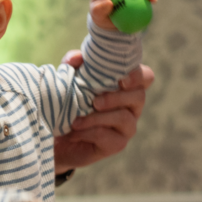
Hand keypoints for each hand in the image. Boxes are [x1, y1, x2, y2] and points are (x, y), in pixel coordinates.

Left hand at [54, 53, 154, 172]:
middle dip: (116, 98)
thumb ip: (72, 64)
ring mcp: (126, 127)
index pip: (146, 77)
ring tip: (76, 120)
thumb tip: (77, 57)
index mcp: (125, 88)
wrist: (56, 136)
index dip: (139, 76)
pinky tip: (75, 131)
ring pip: (124, 118)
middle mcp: (131, 107)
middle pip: (139, 97)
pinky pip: (109, 137)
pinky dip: (90, 132)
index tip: (122, 79)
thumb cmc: (68, 103)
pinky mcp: (117, 144)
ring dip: (98, 118)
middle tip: (95, 101)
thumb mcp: (67, 79)